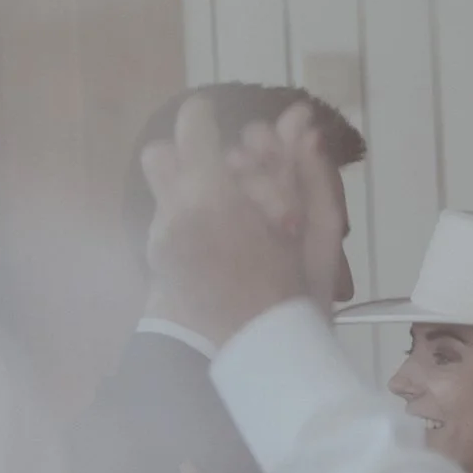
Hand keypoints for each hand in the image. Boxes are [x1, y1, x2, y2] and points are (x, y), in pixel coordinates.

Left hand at [142, 98, 340, 345]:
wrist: (261, 357)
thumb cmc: (296, 295)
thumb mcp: (316, 229)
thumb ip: (308, 169)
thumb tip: (300, 120)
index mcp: (213, 198)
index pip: (192, 125)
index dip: (207, 115)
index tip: (225, 122)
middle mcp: (174, 214)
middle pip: (159, 154)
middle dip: (189, 155)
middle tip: (230, 173)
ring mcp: (159, 241)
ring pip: (160, 188)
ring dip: (189, 187)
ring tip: (229, 212)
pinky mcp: (155, 263)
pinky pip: (164, 220)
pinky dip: (188, 219)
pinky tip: (222, 241)